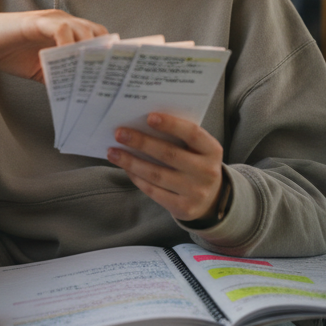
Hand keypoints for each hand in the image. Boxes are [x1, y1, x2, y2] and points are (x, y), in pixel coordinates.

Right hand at [0, 9, 107, 81]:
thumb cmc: (10, 52)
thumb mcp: (40, 70)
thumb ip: (60, 77)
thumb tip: (79, 95)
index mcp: (68, 32)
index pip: (97, 37)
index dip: (108, 53)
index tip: (115, 74)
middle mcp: (65, 22)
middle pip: (97, 32)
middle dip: (104, 54)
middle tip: (106, 78)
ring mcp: (53, 19)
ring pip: (84, 29)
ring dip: (89, 51)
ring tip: (90, 73)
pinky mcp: (38, 21)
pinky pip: (62, 30)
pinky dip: (68, 45)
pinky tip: (67, 62)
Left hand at [107, 113, 224, 222]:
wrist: (212, 199)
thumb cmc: (197, 164)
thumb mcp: (198, 149)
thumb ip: (179, 137)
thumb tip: (142, 125)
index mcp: (212, 150)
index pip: (192, 134)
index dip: (171, 125)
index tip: (149, 117)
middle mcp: (207, 172)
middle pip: (169, 154)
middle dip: (141, 142)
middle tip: (120, 133)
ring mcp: (196, 192)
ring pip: (157, 175)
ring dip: (131, 162)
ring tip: (113, 152)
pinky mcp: (183, 208)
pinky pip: (154, 191)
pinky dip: (137, 178)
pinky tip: (126, 168)